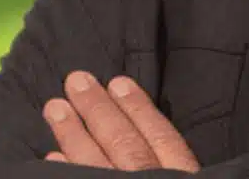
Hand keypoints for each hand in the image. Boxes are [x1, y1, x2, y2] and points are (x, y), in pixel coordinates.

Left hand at [43, 70, 200, 171]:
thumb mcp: (196, 172)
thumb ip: (175, 155)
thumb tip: (152, 125)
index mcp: (181, 173)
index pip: (161, 136)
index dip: (139, 107)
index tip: (118, 82)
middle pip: (125, 143)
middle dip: (98, 109)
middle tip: (75, 80)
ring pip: (96, 164)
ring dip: (73, 134)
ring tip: (54, 107)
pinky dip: (65, 170)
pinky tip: (51, 155)